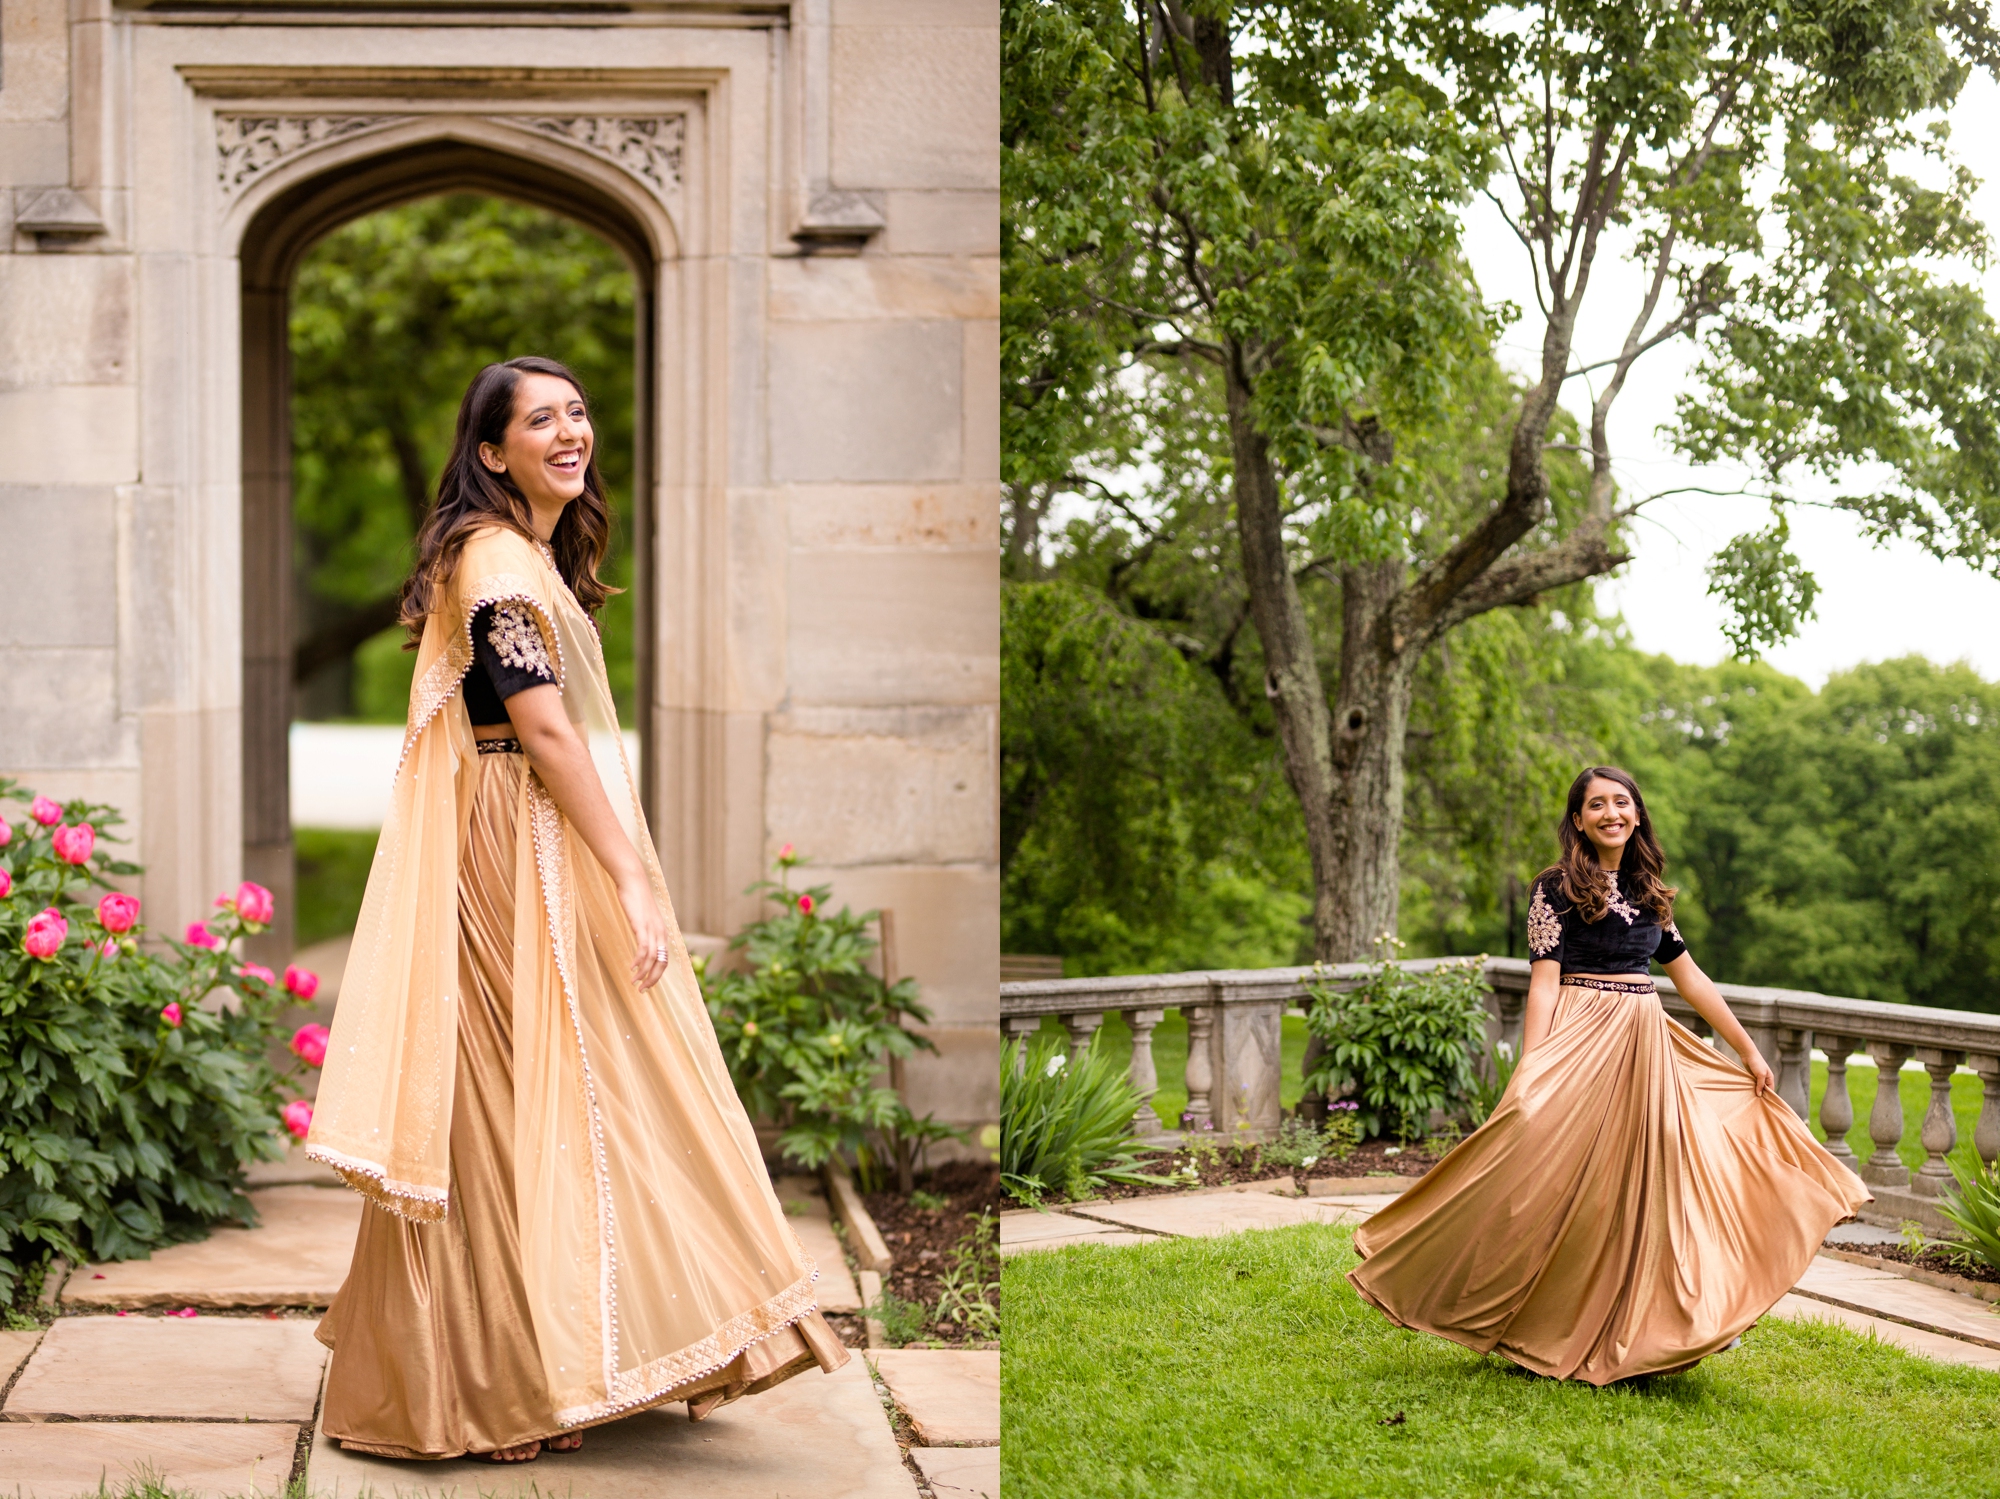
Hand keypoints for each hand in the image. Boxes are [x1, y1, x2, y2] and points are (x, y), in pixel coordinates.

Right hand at [618, 876, 670, 990]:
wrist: (633, 881)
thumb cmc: (636, 899)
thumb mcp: (643, 918)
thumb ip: (644, 930)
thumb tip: (641, 941)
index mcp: (662, 932)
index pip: (665, 960)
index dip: (657, 974)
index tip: (647, 984)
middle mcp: (661, 932)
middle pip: (662, 963)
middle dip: (652, 979)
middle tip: (642, 990)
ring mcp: (652, 929)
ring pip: (653, 958)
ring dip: (643, 973)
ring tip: (634, 982)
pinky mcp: (642, 925)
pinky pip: (643, 948)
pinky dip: (638, 961)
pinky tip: (631, 967)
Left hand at [1745, 1048, 1774, 1097]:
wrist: (1748, 1054)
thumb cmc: (1756, 1063)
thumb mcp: (1760, 1074)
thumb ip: (1760, 1085)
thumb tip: (1760, 1095)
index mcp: (1770, 1078)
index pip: (1771, 1090)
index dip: (1768, 1096)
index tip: (1764, 1103)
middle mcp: (1765, 1078)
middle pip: (1764, 1089)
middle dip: (1761, 1094)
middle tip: (1757, 1102)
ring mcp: (1758, 1077)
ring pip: (1758, 1087)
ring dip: (1755, 1091)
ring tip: (1752, 1099)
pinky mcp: (1751, 1076)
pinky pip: (1752, 1084)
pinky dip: (1751, 1087)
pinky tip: (1748, 1092)